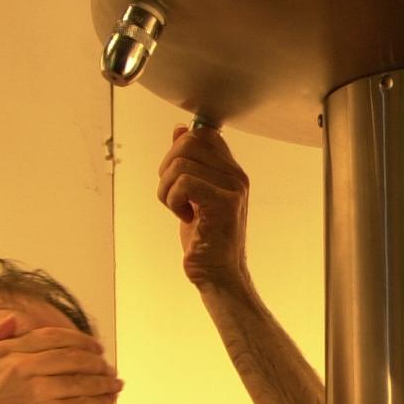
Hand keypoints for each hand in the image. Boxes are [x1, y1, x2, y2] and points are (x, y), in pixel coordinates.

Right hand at [0, 316, 120, 403]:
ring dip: (103, 380)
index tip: (91, 347)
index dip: (77, 340)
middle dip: (95, 360)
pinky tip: (108, 400)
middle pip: (72, 356)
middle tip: (107, 366)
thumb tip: (12, 320)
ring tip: (115, 383)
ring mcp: (36, 391)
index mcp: (1, 352)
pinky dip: (101, 400)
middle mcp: (21, 366)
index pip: (50, 337)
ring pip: (82, 379)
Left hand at [157, 125, 250, 288]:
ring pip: (180, 163)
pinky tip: (183, 217)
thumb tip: (180, 129)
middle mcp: (236, 175)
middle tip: (173, 195)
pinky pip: (184, 182)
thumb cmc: (206, 239)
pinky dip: (172, 200)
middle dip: (167, 168)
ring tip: (178, 209)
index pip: (203, 133)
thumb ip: (190, 162)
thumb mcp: (193, 195)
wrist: (218, 274)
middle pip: (188, 141)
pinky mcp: (224, 203)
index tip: (176, 177)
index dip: (179, 148)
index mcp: (231, 171)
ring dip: (166, 189)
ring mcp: (233, 188)